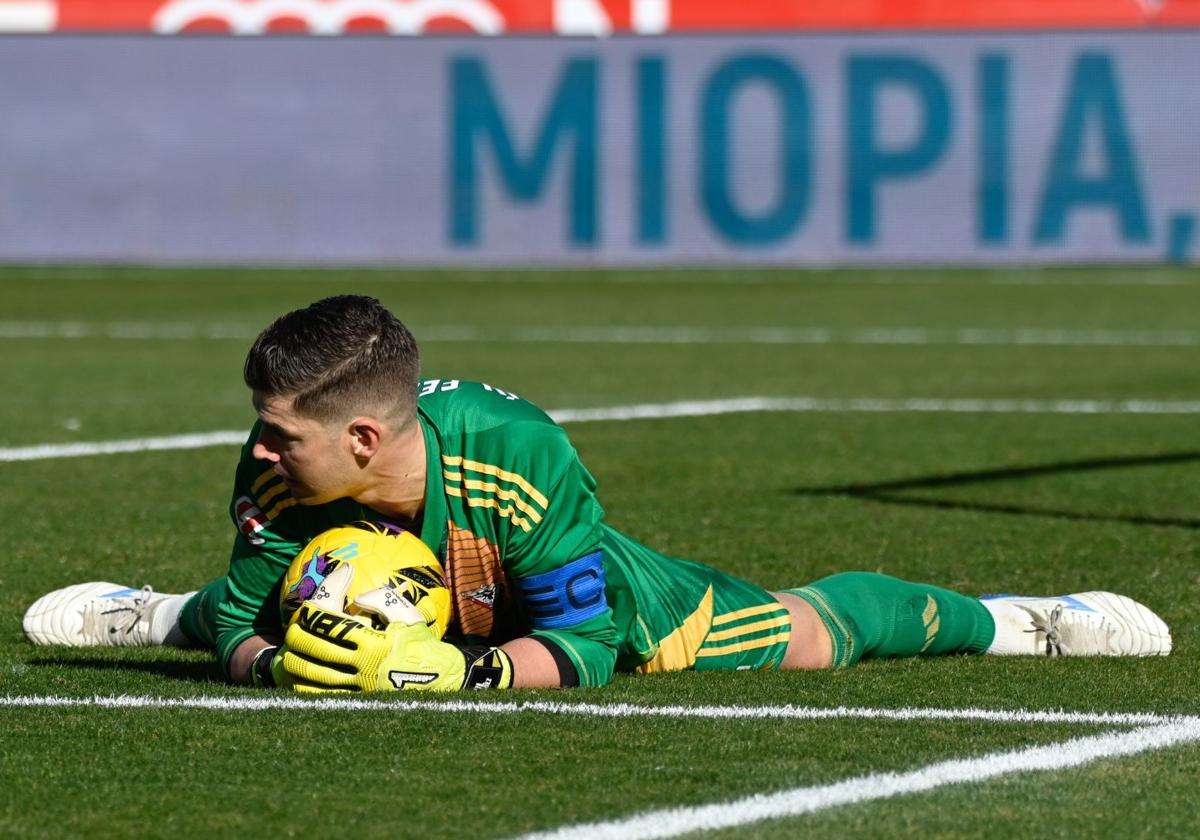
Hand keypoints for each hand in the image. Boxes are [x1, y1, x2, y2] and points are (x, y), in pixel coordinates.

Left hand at [281, 565, 511, 692]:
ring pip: (307, 671)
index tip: (327, 588)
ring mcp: (354, 687)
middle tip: (300, 620)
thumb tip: (357, 597)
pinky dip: (304, 681)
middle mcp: (359, 666)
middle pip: (308, 645)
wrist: (443, 682)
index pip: (327, 619)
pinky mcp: (355, 703)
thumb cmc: (425, 645)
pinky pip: (317, 694)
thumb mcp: (410, 617)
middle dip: (296, 629)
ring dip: (295, 656)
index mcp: (371, 642)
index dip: (321, 597)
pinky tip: (304, 672)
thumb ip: (382, 600)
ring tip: (296, 646)